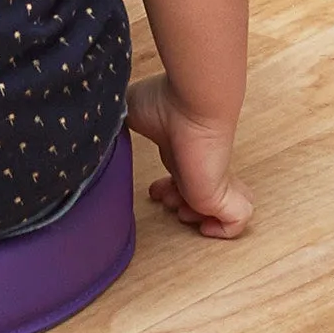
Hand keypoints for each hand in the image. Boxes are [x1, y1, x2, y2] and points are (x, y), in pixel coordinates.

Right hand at [129, 73, 251, 239]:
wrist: (192, 101)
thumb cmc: (164, 102)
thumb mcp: (130, 110)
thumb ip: (115, 121)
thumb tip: (98, 126)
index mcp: (181, 151)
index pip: (181, 178)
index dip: (167, 189)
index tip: (153, 189)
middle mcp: (200, 165)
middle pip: (197, 196)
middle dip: (178, 204)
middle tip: (164, 198)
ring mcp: (214, 180)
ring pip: (218, 211)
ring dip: (195, 218)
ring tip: (178, 207)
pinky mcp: (222, 195)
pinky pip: (236, 222)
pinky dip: (222, 231)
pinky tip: (203, 224)